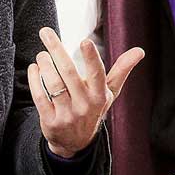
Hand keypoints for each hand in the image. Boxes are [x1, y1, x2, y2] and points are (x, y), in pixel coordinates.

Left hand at [28, 26, 143, 159]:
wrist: (76, 143)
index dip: (92, 58)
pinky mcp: (51, 121)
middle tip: (46, 32)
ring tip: (42, 54)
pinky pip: (40, 97)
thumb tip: (140, 50)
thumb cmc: (93, 109)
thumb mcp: (109, 92)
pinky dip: (34, 79)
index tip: (85, 41)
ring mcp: (67, 114)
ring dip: (45, 64)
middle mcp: (84, 105)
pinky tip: (34, 68)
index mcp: (100, 96)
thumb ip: (122, 70)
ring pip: (53, 84)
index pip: (97, 74)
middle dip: (56, 50)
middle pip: (69, 73)